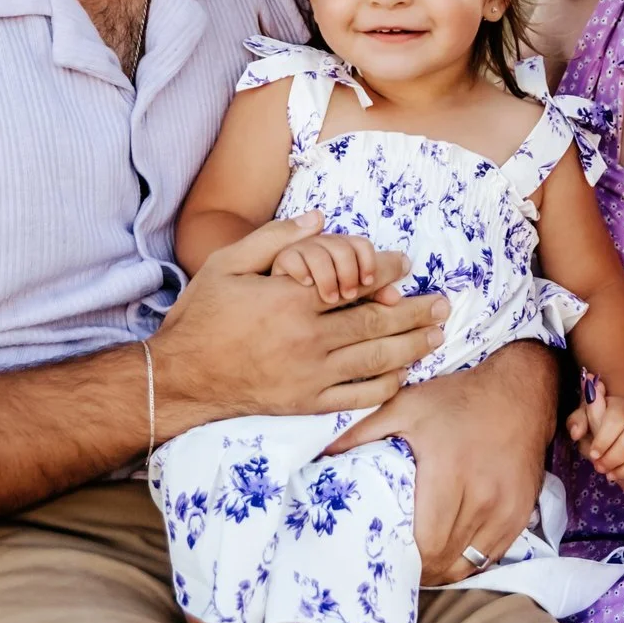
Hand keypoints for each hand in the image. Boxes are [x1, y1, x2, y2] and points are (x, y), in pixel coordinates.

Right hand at [152, 214, 445, 428]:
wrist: (179, 378)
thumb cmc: (201, 316)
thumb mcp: (227, 264)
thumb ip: (274, 238)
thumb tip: (319, 219)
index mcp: (292, 300)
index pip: (356, 283)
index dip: (388, 273)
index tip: (406, 265)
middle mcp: (308, 339)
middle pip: (377, 323)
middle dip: (415, 312)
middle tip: (443, 304)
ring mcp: (310, 375)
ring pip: (376, 359)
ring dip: (412, 347)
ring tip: (437, 336)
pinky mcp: (306, 403)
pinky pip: (358, 397)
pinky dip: (386, 386)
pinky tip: (402, 375)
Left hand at [325, 341, 557, 585]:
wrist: (520, 392)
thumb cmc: (458, 398)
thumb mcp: (406, 405)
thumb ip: (362, 432)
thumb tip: (320, 456)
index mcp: (449, 471)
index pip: (426, 542)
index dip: (405, 559)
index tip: (387, 556)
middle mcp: (482, 494)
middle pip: (446, 558)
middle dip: (419, 568)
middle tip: (398, 564)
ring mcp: (506, 508)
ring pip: (469, 563)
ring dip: (444, 569)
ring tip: (422, 564)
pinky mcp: (521, 513)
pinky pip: (493, 555)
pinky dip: (469, 561)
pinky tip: (451, 554)